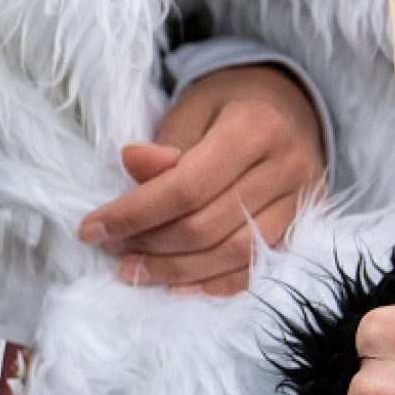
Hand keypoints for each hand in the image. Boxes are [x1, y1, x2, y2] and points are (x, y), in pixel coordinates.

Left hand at [77, 64, 326, 295]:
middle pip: (208, 225)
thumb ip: (165, 146)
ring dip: (176, 271)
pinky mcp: (303, 225)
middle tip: (111, 248)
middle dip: (150, 244)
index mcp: (256, 127)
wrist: (283, 107)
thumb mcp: (189, 111)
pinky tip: (175, 287)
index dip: (135, 213)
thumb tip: (131, 164)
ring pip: (234, 253)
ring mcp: (302, 199)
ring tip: (133, 270)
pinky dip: (213, 283)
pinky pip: (257, 267)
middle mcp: (288, 165)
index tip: (91, 228)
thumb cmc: (223, 108)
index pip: (187, 186)